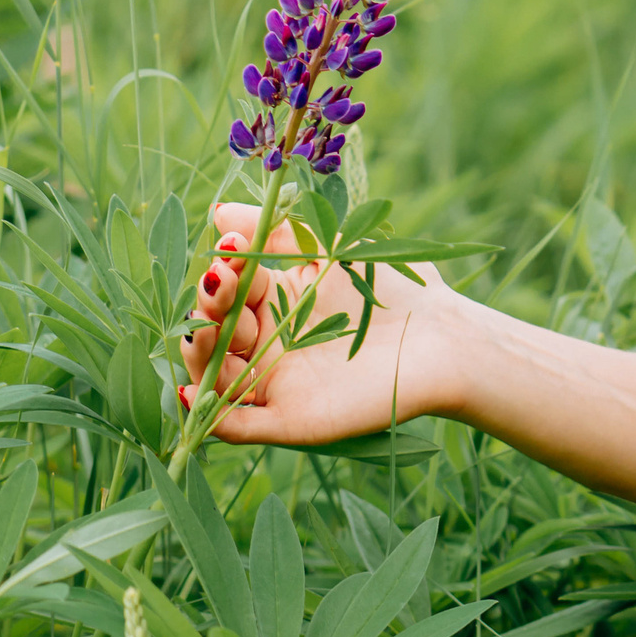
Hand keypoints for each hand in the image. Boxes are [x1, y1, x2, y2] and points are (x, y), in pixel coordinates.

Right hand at [179, 202, 467, 445]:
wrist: (443, 337)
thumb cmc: (395, 288)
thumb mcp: (336, 251)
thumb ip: (283, 232)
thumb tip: (219, 211)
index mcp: (274, 304)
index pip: (229, 291)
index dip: (224, 271)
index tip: (232, 247)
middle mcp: (267, 346)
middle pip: (212, 334)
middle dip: (208, 307)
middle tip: (222, 280)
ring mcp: (274, 384)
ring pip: (213, 378)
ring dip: (200, 352)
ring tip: (208, 327)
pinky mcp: (289, 419)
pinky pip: (235, 425)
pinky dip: (209, 414)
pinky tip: (192, 394)